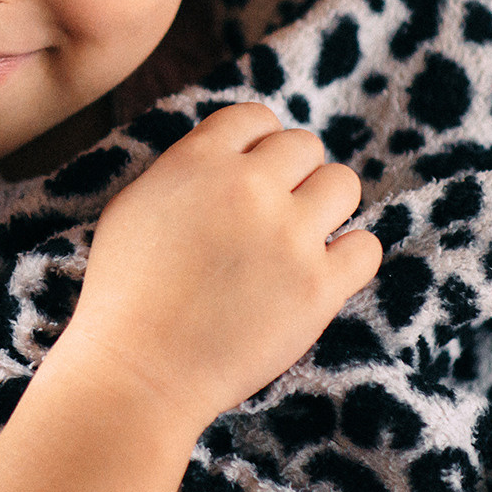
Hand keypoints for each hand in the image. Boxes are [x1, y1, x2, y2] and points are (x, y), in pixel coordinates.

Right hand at [0, 103, 380, 491]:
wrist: (137, 373)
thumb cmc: (126, 296)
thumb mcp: (136, 205)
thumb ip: (186, 168)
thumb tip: (232, 153)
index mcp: (199, 161)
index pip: (256, 118)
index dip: (257, 144)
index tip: (252, 175)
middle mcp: (249, 187)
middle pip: (306, 146)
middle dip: (293, 175)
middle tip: (275, 213)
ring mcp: (289, 236)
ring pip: (343, 184)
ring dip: (325, 207)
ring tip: (300, 238)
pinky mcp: (318, 288)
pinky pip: (366, 248)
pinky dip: (348, 258)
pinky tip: (321, 274)